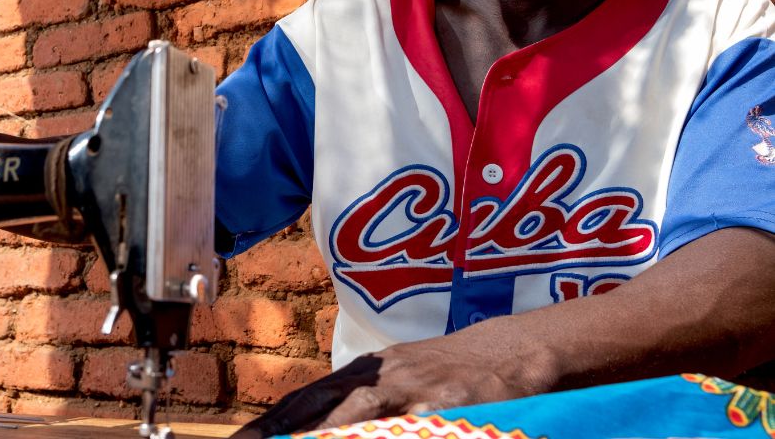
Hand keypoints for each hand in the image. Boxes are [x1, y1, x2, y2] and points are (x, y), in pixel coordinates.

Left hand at [232, 319, 551, 437]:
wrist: (508, 350)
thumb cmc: (443, 369)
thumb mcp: (395, 378)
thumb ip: (356, 402)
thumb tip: (309, 426)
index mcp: (364, 373)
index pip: (307, 400)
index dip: (273, 423)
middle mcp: (382, 377)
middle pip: (322, 405)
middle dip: (284, 430)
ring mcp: (414, 389)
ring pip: (360, 416)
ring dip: (330, 434)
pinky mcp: (448, 402)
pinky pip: (413, 427)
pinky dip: (391, 435)